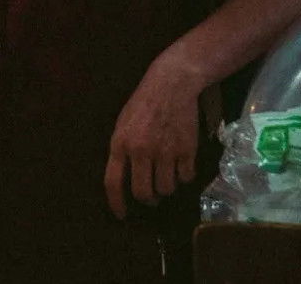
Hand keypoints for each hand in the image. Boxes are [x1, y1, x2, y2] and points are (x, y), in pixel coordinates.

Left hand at [105, 54, 206, 219]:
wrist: (171, 86)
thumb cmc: (143, 104)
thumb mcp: (122, 124)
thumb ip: (122, 150)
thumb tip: (123, 178)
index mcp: (120, 144)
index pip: (113, 182)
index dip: (116, 203)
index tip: (121, 215)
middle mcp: (141, 151)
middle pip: (144, 193)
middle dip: (148, 200)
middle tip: (152, 198)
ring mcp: (165, 152)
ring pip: (167, 189)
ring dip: (167, 188)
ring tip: (166, 177)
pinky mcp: (187, 150)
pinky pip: (186, 177)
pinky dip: (184, 176)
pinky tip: (182, 166)